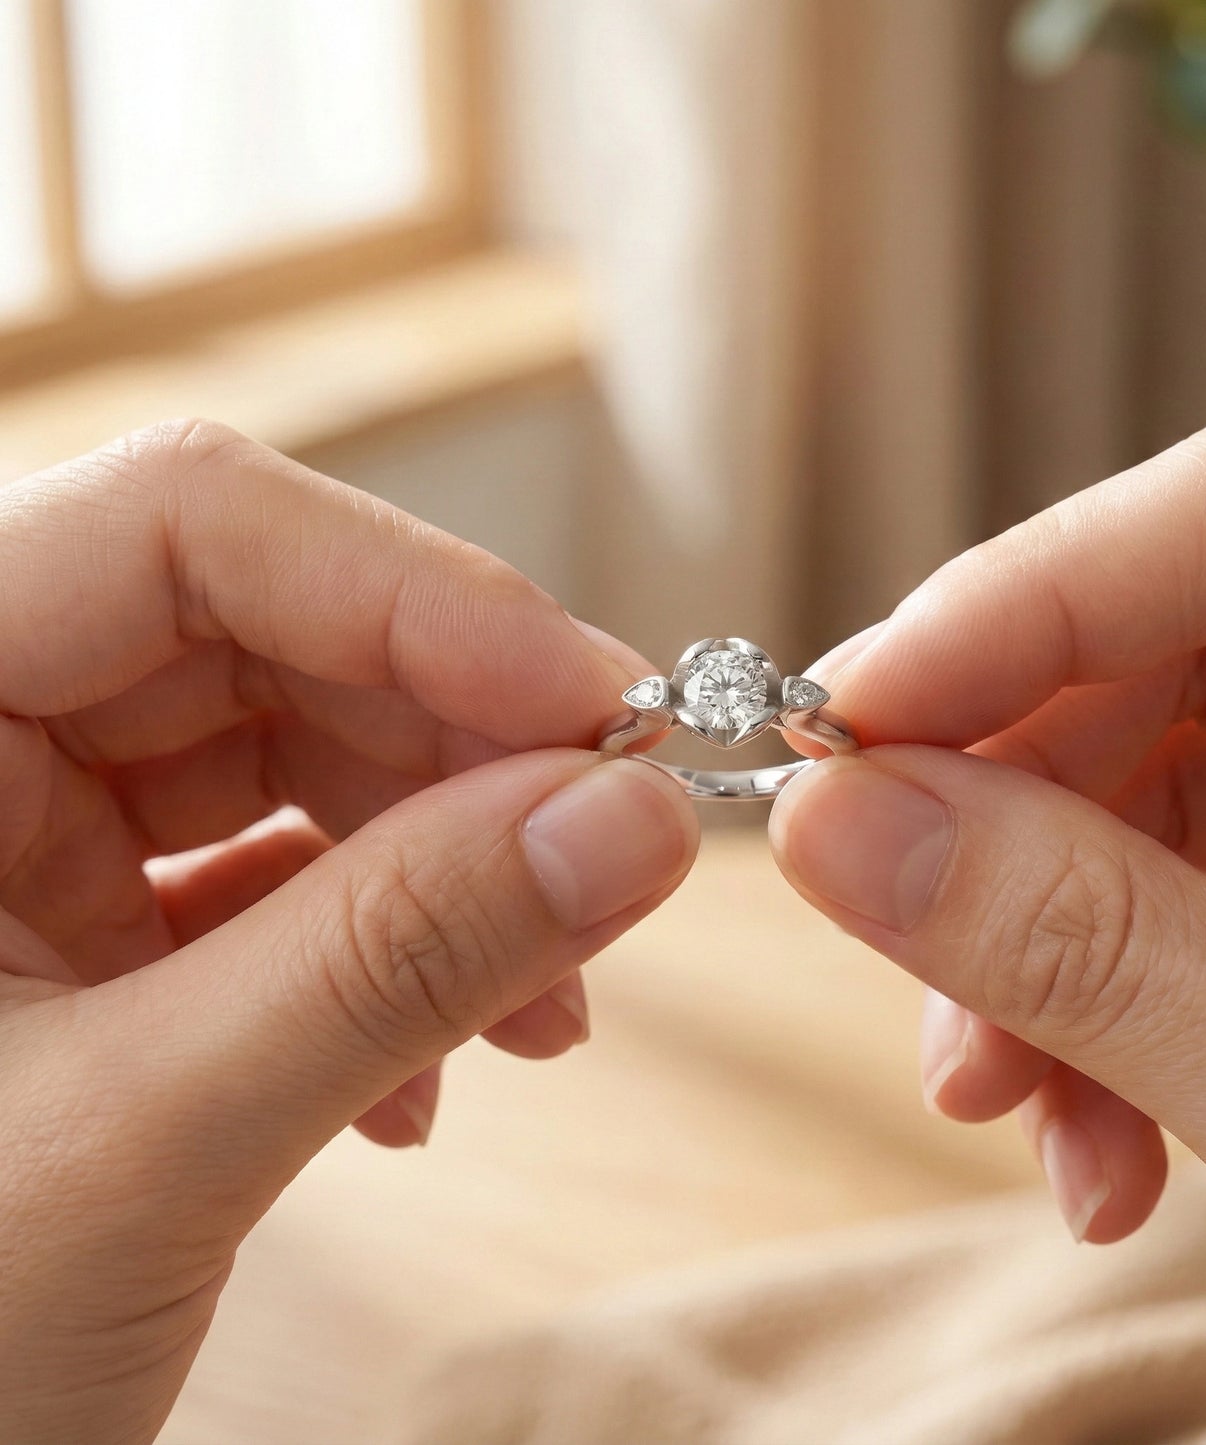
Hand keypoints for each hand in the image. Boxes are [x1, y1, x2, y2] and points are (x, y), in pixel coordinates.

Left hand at [0, 421, 698, 1443]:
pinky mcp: (84, 925)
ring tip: (539, 1012)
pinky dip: (390, 952)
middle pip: (274, 640)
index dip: (421, 594)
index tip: (606, 712)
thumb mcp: (138, 1147)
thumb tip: (638, 820)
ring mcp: (18, 830)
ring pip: (300, 755)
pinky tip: (429, 1075)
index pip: (188, 527)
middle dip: (468, 753)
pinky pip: (280, 872)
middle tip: (610, 858)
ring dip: (452, 870)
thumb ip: (397, 960)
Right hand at [770, 416, 1205, 1441]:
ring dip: (1026, 947)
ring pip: (1139, 802)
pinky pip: (1164, 916)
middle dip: (1001, 805)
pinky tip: (1082, 1149)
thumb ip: (1090, 951)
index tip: (860, 713)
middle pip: (1168, 664)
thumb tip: (838, 823)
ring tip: (990, 1093)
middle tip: (878, 899)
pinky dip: (1085, 1022)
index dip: (1033, 595)